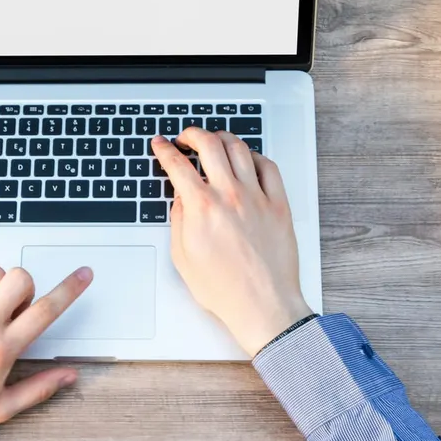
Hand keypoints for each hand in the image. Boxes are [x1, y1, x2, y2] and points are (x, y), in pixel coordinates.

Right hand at [152, 130, 311, 355]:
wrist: (263, 306)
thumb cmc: (225, 289)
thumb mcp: (183, 257)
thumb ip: (178, 219)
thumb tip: (180, 196)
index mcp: (202, 208)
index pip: (177, 165)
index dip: (164, 149)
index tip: (161, 144)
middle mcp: (230, 196)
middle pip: (208, 144)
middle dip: (192, 134)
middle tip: (186, 138)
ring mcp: (257, 197)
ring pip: (239, 148)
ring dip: (222, 138)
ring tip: (215, 141)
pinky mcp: (278, 205)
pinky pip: (268, 167)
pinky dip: (254, 156)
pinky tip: (247, 159)